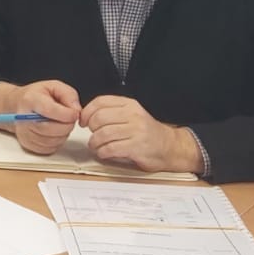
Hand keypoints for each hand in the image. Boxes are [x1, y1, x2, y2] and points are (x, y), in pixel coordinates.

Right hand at [0, 80, 79, 154]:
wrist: (16, 106)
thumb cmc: (36, 96)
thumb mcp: (53, 86)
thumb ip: (69, 95)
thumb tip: (76, 110)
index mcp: (30, 100)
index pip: (53, 111)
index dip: (69, 114)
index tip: (73, 112)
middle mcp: (24, 118)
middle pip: (54, 129)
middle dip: (67, 125)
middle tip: (67, 118)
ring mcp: (24, 133)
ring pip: (54, 141)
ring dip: (63, 134)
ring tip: (58, 123)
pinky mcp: (28, 144)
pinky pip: (50, 148)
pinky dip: (56, 141)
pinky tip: (53, 131)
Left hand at [82, 95, 202, 173]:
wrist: (170, 147)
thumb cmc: (146, 132)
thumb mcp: (131, 114)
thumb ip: (111, 112)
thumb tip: (84, 116)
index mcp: (130, 104)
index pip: (100, 102)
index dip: (86, 112)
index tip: (83, 121)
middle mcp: (133, 115)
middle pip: (99, 118)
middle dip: (91, 129)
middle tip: (93, 135)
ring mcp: (136, 131)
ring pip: (103, 134)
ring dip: (94, 143)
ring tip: (96, 146)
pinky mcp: (137, 147)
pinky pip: (110, 148)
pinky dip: (102, 152)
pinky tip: (104, 153)